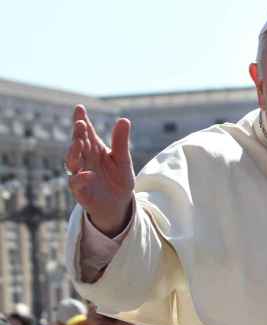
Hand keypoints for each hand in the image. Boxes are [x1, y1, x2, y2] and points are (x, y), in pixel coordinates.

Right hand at [65, 105, 134, 235]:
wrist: (119, 204)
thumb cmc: (119, 179)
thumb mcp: (123, 160)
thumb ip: (121, 142)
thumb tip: (124, 119)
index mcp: (95, 149)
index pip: (87, 133)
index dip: (82, 120)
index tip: (79, 108)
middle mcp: (85, 159)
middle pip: (78, 144)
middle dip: (78, 134)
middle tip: (81, 124)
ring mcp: (80, 173)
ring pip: (71, 160)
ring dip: (74, 151)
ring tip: (80, 143)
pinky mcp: (79, 189)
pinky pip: (75, 182)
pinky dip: (80, 177)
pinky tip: (89, 174)